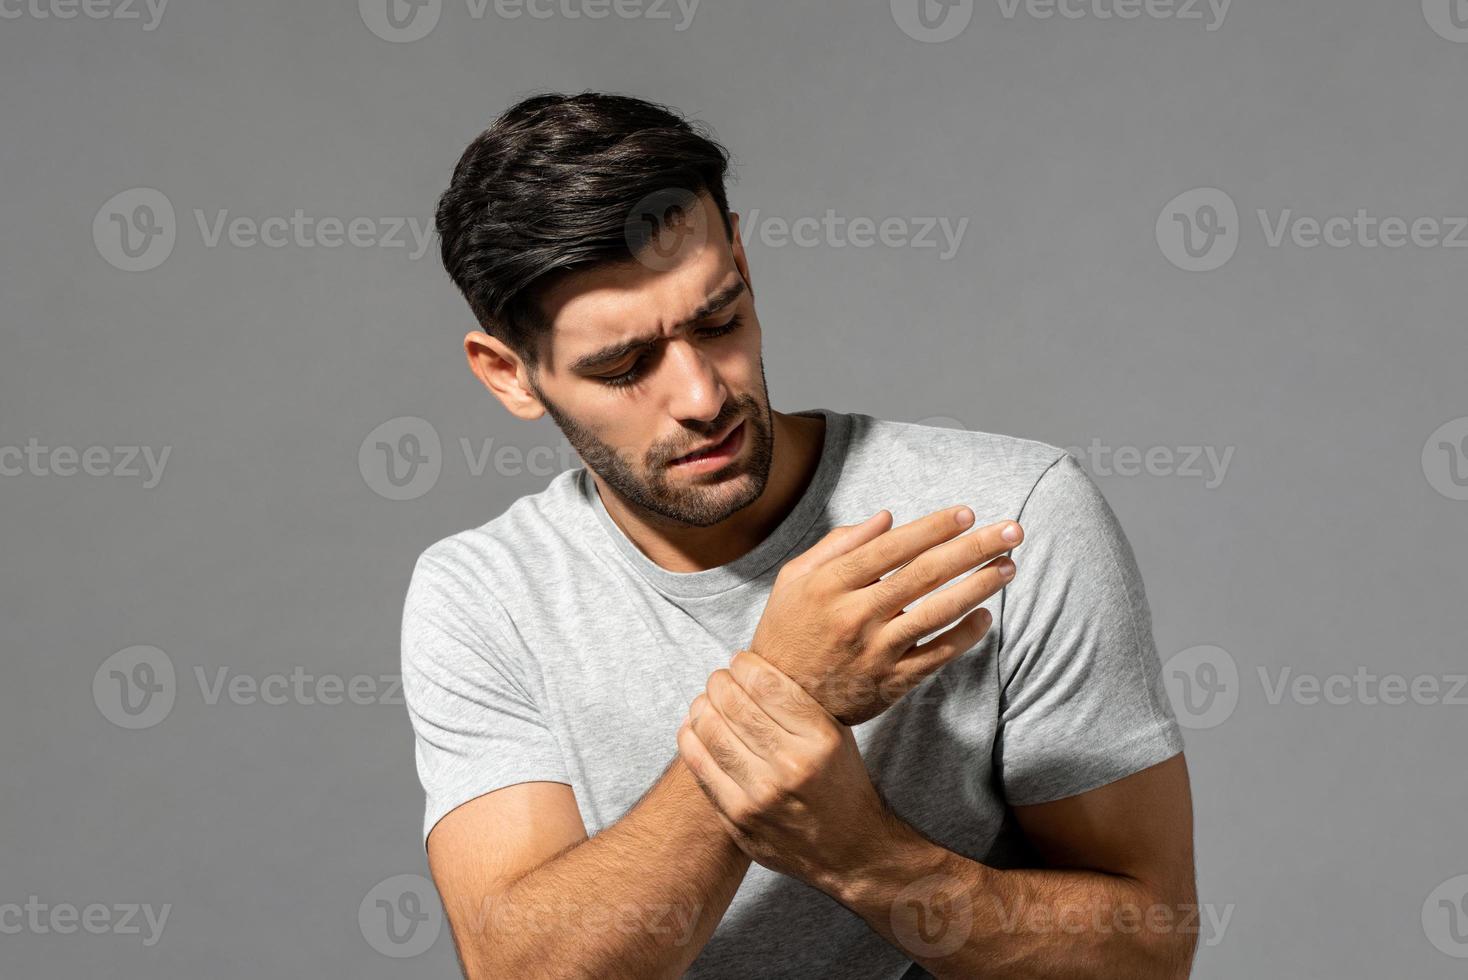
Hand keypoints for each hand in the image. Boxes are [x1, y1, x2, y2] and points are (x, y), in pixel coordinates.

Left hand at [677, 650, 894, 890]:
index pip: (765, 684)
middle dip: (719, 682)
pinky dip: (690, 739)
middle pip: (734, 704)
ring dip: (701, 706)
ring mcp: (762, 795)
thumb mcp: (836, 736)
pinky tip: (692, 728)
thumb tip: (748, 668)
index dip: (744, 665)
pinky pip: (700, 767)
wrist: (851, 851)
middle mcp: (791, 766)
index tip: (739, 661)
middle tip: (718, 678)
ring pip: (711, 731)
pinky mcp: (739, 818)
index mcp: (820, 739)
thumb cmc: (841, 784)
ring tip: (705, 701)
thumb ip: (798, 705)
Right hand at [752, 506, 1020, 723]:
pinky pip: (937, 654)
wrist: (780, 703)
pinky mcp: (891, 682)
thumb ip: (838, 544)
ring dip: (979, 587)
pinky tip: (985, 615)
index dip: (934, 528)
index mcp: (831, 584)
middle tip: (1011, 531)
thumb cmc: (788, 630)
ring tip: (1009, 567)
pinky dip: (964, 634)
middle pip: (925, 574)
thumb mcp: (795, 578)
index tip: (968, 513)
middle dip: (973, 548)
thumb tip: (888, 518)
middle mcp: (855, 615)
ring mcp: (876, 651)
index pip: (893, 547)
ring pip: (937, 612)